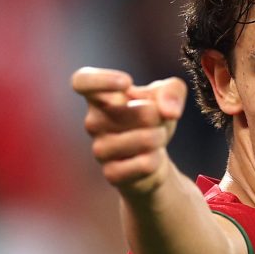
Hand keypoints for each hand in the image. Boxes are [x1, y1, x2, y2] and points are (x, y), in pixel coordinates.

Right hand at [72, 67, 186, 195]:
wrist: (153, 158)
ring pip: (144, 139)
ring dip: (159, 137)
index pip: (82, 81)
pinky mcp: (111, 174)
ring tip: (156, 138)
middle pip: (134, 111)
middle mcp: (93, 122)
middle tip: (158, 118)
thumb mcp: (167, 96)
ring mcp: (100, 150)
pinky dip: (156, 160)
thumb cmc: (153, 119)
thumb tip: (170, 111)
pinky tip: (150, 159)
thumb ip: (172, 90)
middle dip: (156, 114)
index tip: (127, 83)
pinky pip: (145, 164)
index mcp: (100, 96)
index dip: (101, 80)